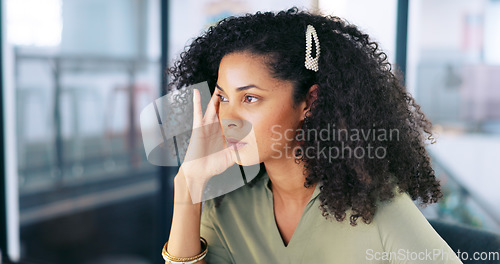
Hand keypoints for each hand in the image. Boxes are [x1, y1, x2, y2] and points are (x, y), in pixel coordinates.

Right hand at [178, 88, 236, 202]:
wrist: (199, 172)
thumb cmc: (213, 166)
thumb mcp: (231, 156)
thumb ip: (240, 150)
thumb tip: (251, 143)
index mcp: (224, 133)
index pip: (233, 118)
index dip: (239, 109)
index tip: (247, 100)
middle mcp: (216, 127)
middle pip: (223, 109)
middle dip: (228, 99)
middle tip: (235, 86)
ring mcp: (207, 126)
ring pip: (212, 108)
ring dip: (215, 97)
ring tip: (219, 84)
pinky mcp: (198, 128)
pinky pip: (197, 113)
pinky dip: (196, 102)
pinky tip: (195, 92)